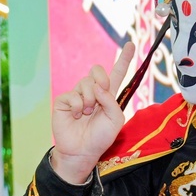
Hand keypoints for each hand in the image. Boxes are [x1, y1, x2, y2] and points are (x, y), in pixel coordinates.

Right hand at [49, 41, 133, 185]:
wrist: (82, 151)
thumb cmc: (100, 137)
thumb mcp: (115, 120)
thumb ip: (111, 100)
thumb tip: (97, 86)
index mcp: (108, 95)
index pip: (117, 73)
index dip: (124, 59)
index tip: (131, 44)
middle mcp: (93, 92)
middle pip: (97, 70)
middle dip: (101, 79)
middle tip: (100, 95)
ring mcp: (77, 95)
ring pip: (85, 83)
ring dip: (89, 100)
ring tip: (87, 114)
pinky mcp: (64, 101)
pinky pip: (72, 95)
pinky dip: (77, 106)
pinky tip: (76, 115)